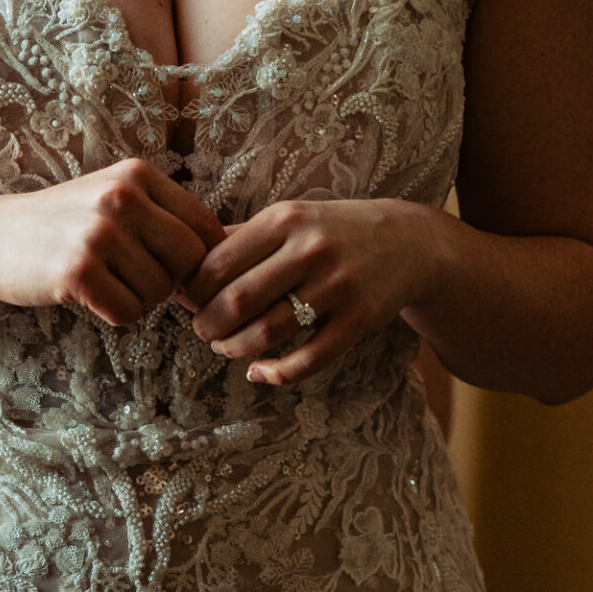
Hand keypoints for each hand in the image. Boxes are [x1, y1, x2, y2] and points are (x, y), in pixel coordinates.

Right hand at [0, 159, 225, 325]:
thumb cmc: (64, 224)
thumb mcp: (116, 200)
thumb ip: (166, 219)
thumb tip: (231, 259)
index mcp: (138, 175)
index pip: (206, 228)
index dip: (200, 261)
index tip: (176, 271)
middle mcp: (122, 198)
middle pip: (191, 261)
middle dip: (172, 281)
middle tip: (138, 280)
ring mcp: (99, 234)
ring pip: (160, 291)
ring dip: (139, 298)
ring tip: (105, 279)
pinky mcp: (78, 271)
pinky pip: (128, 313)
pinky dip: (114, 313)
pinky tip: (88, 294)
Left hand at [178, 198, 447, 383]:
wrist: (409, 242)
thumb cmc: (332, 231)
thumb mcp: (289, 218)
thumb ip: (240, 237)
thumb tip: (183, 265)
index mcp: (284, 220)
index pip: (219, 262)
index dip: (194, 290)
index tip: (187, 301)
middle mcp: (310, 250)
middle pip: (239, 300)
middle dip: (209, 324)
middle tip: (203, 330)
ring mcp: (337, 287)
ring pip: (268, 333)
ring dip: (235, 348)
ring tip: (225, 347)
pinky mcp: (359, 321)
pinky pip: (307, 359)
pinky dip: (275, 373)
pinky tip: (258, 371)